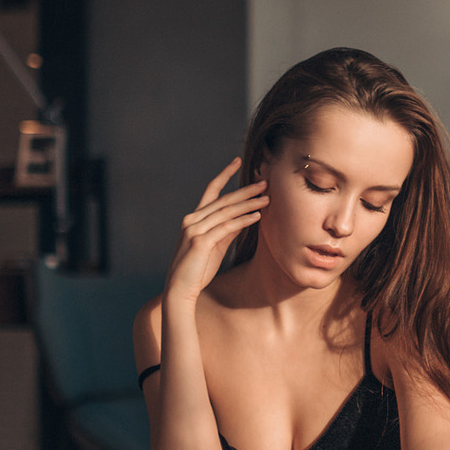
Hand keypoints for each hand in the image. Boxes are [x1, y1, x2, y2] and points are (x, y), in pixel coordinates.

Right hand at [165, 158, 268, 303]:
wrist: (181, 288)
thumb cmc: (198, 268)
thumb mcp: (216, 245)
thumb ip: (228, 230)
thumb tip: (246, 217)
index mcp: (195, 218)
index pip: (211, 190)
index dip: (224, 174)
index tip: (238, 161)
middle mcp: (193, 219)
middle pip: (223, 199)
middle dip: (246, 190)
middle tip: (265, 182)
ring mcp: (194, 229)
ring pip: (226, 211)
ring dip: (249, 204)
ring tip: (267, 199)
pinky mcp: (200, 241)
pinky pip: (226, 227)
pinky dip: (243, 221)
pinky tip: (257, 217)